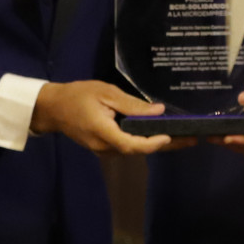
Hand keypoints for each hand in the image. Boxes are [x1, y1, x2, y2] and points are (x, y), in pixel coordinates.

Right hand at [33, 80, 177, 154]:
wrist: (52, 108)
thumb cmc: (78, 95)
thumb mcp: (106, 93)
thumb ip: (132, 105)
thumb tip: (158, 111)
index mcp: (103, 132)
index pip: (132, 144)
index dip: (153, 143)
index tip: (172, 136)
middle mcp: (104, 147)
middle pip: (138, 150)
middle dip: (165, 145)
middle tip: (191, 139)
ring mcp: (103, 150)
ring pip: (133, 150)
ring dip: (156, 145)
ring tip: (181, 136)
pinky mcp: (103, 148)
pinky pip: (127, 147)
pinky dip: (144, 142)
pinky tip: (158, 134)